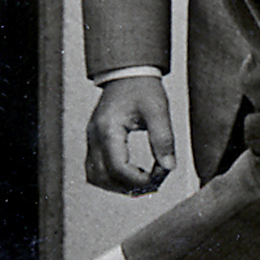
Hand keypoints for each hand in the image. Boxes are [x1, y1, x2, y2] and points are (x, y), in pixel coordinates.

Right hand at [85, 76, 176, 193]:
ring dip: (120, 186)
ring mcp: (91, 140)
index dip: (140, 179)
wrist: (127, 73)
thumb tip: (168, 167)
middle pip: (106, 178)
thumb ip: (163, 138)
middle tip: (155, 181)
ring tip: (143, 180)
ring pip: (97, 178)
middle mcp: (94, 136)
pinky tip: (130, 175)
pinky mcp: (94, 142)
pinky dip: (111, 179)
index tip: (161, 174)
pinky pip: (95, 170)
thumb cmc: (142, 87)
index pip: (118, 169)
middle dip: (132, 186)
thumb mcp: (158, 110)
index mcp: (108, 129)